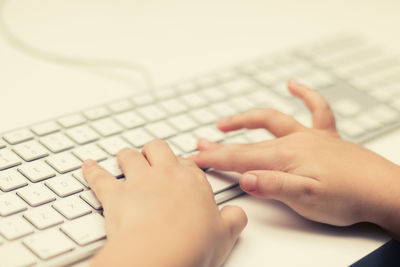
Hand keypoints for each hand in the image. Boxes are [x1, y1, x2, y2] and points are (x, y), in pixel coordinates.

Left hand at [82, 139, 246, 266]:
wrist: (161, 254)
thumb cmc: (193, 244)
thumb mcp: (225, 234)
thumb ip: (233, 219)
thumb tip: (237, 214)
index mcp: (192, 181)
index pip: (187, 164)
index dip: (182, 165)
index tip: (181, 169)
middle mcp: (165, 175)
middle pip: (157, 148)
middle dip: (153, 151)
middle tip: (151, 156)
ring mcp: (139, 183)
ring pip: (130, 157)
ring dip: (126, 156)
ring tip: (125, 157)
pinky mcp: (115, 196)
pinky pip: (99, 178)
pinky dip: (92, 171)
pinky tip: (88, 166)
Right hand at [191, 81, 399, 232]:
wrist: (383, 192)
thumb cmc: (348, 198)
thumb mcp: (307, 200)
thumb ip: (274, 186)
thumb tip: (246, 177)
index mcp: (285, 158)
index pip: (241, 158)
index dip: (215, 159)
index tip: (194, 159)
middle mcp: (294, 142)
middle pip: (249, 142)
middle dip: (221, 145)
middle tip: (200, 146)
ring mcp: (309, 136)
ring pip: (272, 121)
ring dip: (247, 120)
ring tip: (225, 123)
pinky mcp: (324, 136)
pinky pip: (316, 108)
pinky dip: (305, 94)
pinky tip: (293, 85)